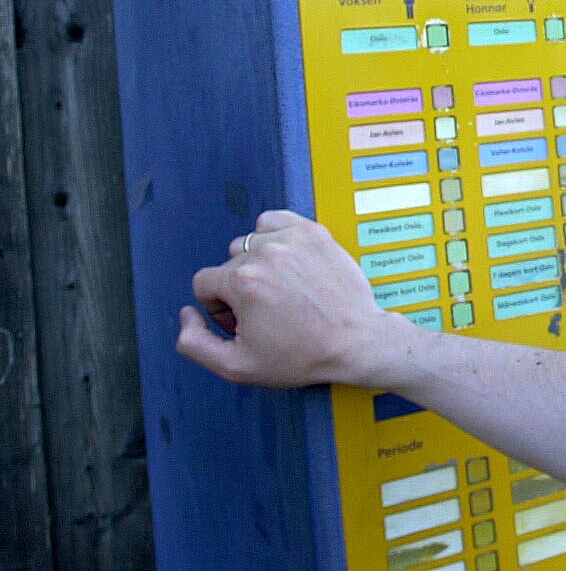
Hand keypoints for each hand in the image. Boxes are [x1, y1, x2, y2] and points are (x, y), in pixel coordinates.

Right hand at [177, 210, 387, 388]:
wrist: (356, 342)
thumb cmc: (301, 355)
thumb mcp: (236, 366)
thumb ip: (194, 343)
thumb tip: (186, 313)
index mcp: (243, 281)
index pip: (204, 283)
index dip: (217, 308)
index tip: (242, 323)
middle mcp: (266, 252)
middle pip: (228, 264)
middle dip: (238, 288)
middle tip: (265, 312)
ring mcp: (293, 238)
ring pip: (250, 242)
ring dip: (256, 262)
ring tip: (277, 287)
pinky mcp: (314, 232)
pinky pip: (275, 222)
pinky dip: (273, 236)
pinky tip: (286, 261)